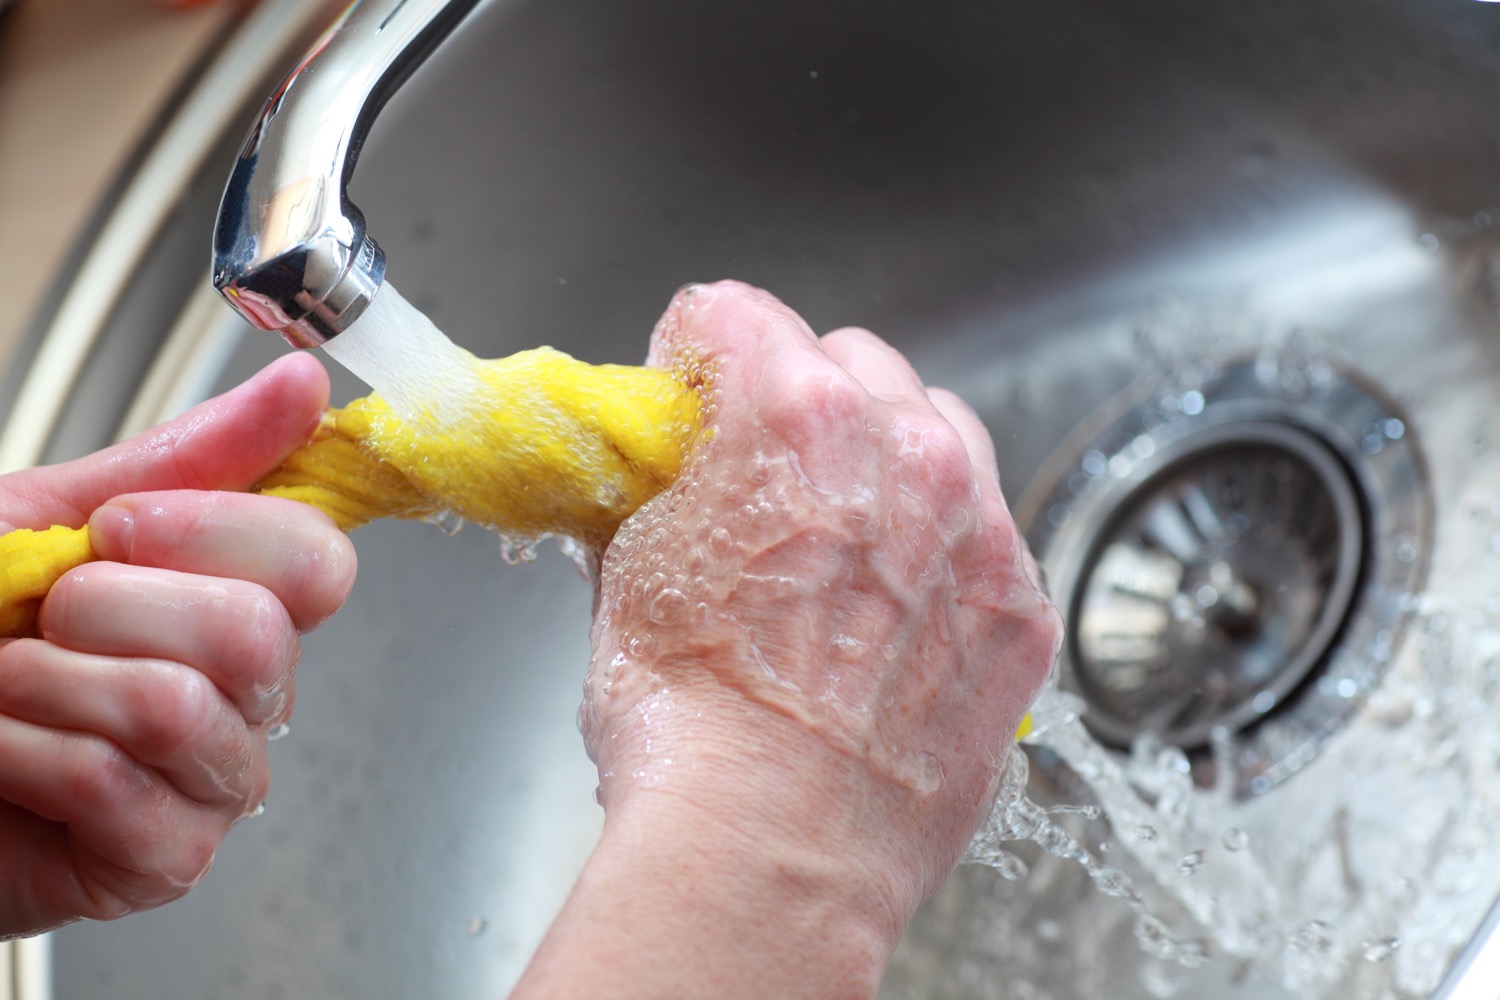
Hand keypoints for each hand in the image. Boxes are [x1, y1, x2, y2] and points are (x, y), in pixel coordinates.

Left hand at [0, 354, 355, 938]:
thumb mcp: (54, 517)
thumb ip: (191, 456)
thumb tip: (302, 385)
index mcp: (238, 601)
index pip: (316, 562)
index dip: (213, 532)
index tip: (118, 529)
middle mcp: (245, 692)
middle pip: (254, 635)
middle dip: (107, 608)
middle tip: (46, 617)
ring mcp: (212, 778)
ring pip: (177, 708)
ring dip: (48, 683)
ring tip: (8, 688)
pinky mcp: (165, 859)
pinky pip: (114, 783)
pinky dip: (23, 754)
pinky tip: (4, 755)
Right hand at [520, 281, 1059, 997]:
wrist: (769, 851)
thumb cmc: (689, 727)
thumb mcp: (625, 573)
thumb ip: (654, 489)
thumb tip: (657, 475)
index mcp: (791, 414)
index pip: (738, 314)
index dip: (698, 354)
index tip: (694, 390)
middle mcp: (902, 448)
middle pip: (850, 360)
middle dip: (802, 398)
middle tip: (767, 468)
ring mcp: (977, 526)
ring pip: (938, 429)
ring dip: (888, 456)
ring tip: (844, 533)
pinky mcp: (1021, 605)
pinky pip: (987, 528)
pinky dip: (943, 545)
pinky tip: (896, 607)